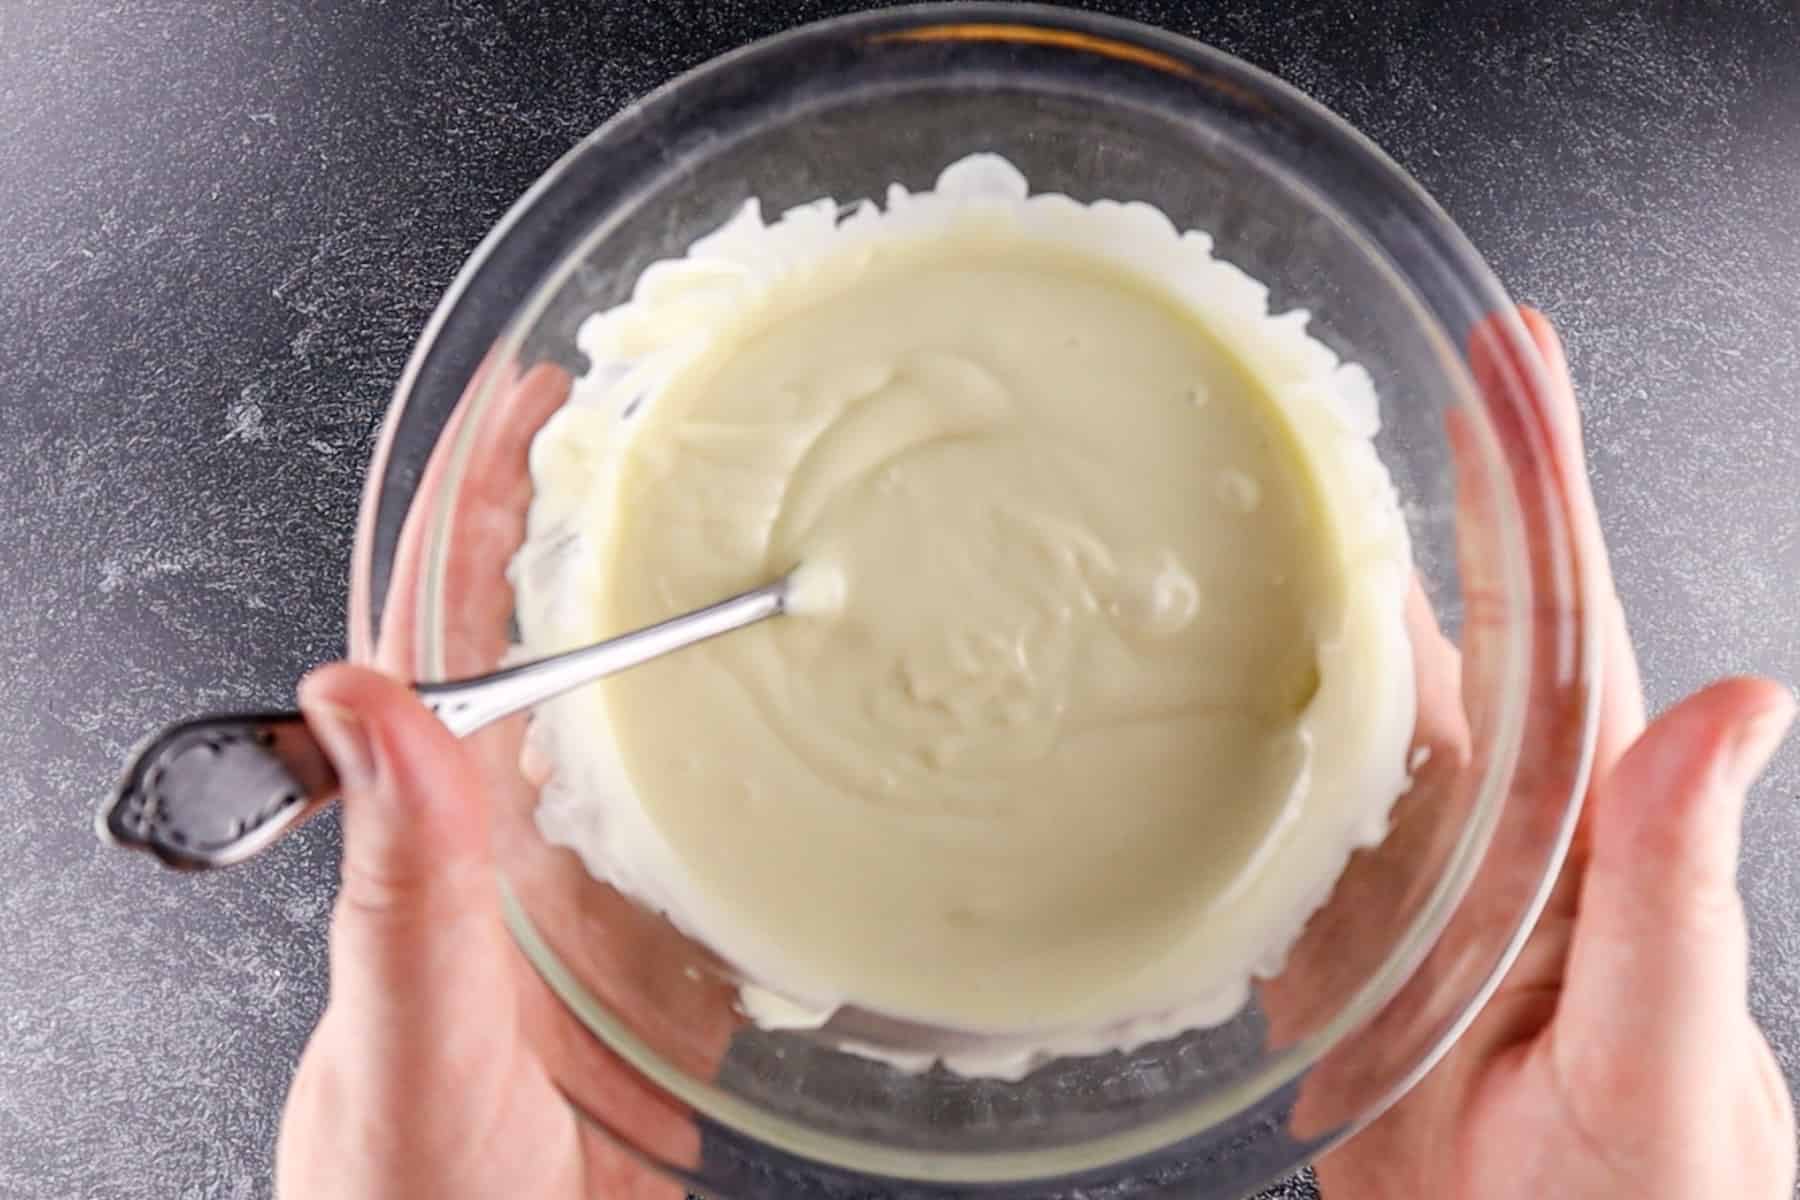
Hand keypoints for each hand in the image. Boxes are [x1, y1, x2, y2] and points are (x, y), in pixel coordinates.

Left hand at [275, 363, 730, 1199]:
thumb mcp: (409, 1047)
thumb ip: (402, 893)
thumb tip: (363, 703)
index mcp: (437, 849)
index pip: (443, 640)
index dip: (474, 509)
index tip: (528, 404)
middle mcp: (518, 857)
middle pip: (561, 659)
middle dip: (606, 536)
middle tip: (685, 433)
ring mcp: (604, 910)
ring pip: (658, 741)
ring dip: (704, 644)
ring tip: (772, 545)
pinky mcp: (681, 975)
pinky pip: (738, 858)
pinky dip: (786, 789)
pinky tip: (838, 745)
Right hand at [1312, 311, 1796, 1197]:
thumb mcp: (1672, 1055)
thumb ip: (1678, 888)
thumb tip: (1735, 702)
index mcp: (1587, 834)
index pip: (1561, 618)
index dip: (1535, 480)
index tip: (1510, 358)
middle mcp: (1493, 838)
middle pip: (1432, 633)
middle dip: (1399, 499)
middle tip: (1333, 387)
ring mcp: (1406, 890)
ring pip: (1337, 714)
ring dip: (1291, 609)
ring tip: (1234, 508)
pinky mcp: (1333, 953)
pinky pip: (1270, 828)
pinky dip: (1225, 750)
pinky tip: (1183, 696)